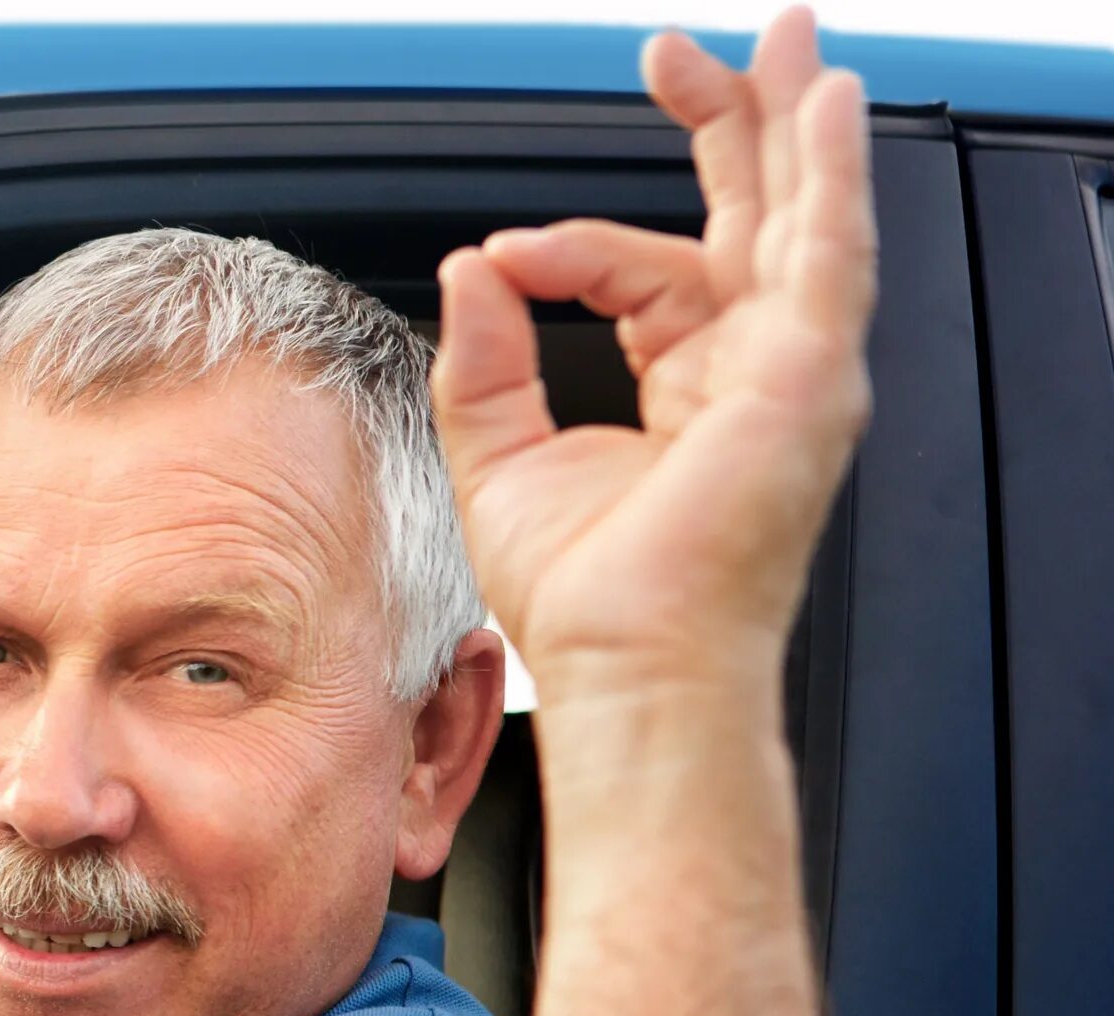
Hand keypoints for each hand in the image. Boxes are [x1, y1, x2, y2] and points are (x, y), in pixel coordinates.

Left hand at [432, 8, 874, 708]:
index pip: (646, 270)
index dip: (572, 249)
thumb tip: (472, 268)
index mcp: (691, 385)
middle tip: (689, 53)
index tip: (506, 258)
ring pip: (802, 216)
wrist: (625, 666)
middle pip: (751, 216)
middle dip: (731, 124)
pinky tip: (826, 108)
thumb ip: (484, 357)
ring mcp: (792, 371)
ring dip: (794, 124)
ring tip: (790, 43)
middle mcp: (753, 369)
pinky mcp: (808, 378)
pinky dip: (830, 177)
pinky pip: (830, 253)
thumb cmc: (584, 600)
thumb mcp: (500, 456)